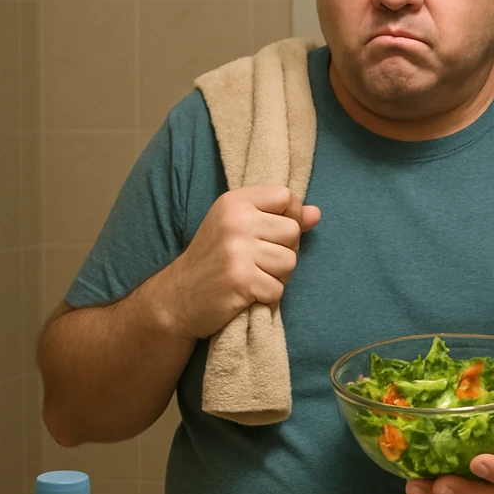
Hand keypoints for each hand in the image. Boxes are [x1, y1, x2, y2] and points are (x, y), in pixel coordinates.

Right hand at [157, 186, 320, 341]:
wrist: (177, 297)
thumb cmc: (213, 259)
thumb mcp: (240, 228)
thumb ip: (278, 218)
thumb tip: (316, 213)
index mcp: (235, 202)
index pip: (286, 196)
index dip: (291, 217)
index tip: (273, 234)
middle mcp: (236, 221)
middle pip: (293, 232)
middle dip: (283, 251)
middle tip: (258, 262)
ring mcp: (237, 251)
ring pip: (289, 262)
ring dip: (277, 276)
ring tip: (252, 277)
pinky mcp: (240, 280)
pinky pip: (278, 289)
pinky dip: (267, 297)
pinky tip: (247, 293)